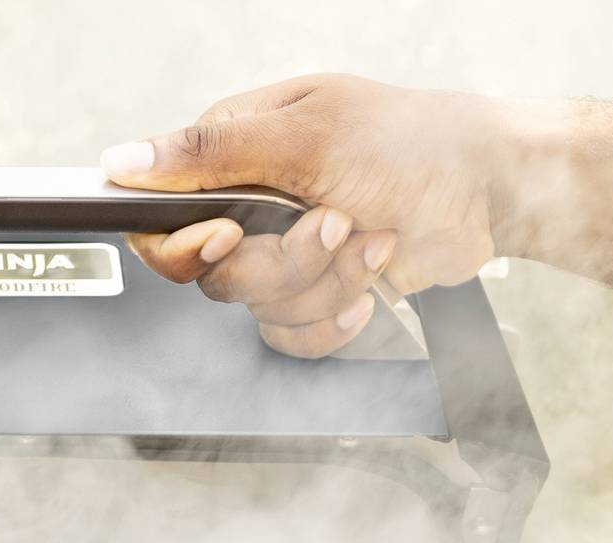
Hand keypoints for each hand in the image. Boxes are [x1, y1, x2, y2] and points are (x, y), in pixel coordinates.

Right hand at [100, 74, 509, 355]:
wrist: (490, 193)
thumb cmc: (415, 143)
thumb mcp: (309, 136)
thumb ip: (210, 153)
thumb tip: (122, 163)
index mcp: (234, 153)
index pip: (162, 216)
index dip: (185, 244)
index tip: (229, 239)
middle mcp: (251, 206)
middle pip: (215, 275)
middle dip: (284, 261)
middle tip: (333, 223)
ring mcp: (283, 253)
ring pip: (259, 308)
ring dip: (326, 282)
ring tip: (372, 240)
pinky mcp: (314, 293)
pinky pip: (291, 335)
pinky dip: (334, 318)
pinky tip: (370, 283)